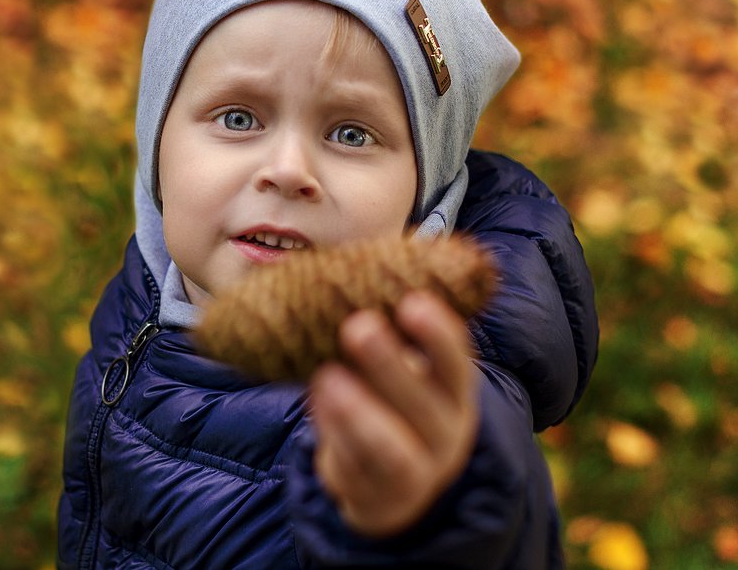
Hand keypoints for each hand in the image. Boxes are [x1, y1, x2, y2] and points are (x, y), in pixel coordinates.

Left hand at [309, 291, 478, 536]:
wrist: (393, 482)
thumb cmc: (394, 403)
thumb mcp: (406, 372)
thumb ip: (386, 336)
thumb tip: (342, 276)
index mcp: (455, 394)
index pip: (456, 364)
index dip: (438, 335)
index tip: (412, 301)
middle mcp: (444, 434)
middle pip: (425, 405)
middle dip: (391, 366)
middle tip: (358, 325)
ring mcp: (415, 473)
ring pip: (390, 449)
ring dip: (357, 410)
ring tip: (327, 374)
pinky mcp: (374, 497)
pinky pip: (354, 468)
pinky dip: (333, 434)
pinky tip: (316, 401)